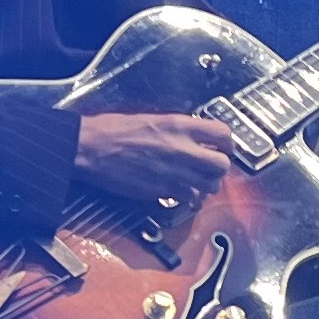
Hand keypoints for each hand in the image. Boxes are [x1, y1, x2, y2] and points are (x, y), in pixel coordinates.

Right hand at [74, 112, 236, 209]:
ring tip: (197, 182)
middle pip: (222, 165)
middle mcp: (182, 148)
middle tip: (210, 168)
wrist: (91, 148)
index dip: (226, 144)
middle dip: (219, 168)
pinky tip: (184, 195)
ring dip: (207, 185)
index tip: (222, 148)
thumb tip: (192, 137)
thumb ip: (177, 129)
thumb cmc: (113, 130)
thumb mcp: (151, 119)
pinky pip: (191, 199)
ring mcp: (174, 172)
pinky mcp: (163, 190)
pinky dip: (191, 200)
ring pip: (211, 185)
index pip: (223, 134)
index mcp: (179, 125)